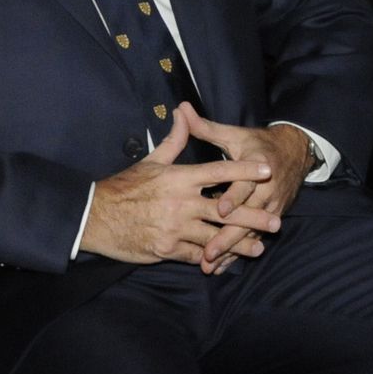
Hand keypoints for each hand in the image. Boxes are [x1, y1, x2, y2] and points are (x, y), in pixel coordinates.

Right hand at [81, 107, 281, 265]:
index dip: (245, 170)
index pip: (219, 171)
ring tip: (259, 247)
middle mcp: (181, 203)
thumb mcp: (151, 161)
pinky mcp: (167, 249)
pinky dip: (212, 258)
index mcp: (180, 178)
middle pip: (225, 210)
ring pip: (214, 237)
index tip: (267, 170)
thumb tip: (184, 112)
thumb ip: (174, 141)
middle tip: (276, 221)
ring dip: (238, 243)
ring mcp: (175, 228)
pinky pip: (196, 254)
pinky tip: (227, 260)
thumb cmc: (125, 187)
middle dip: (253, 217)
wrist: (96, 217)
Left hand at [182, 106, 315, 274]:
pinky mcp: (272, 216)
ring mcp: (272, 206)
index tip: (220, 209)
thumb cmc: (257, 144)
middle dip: (228, 236)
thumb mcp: (234, 134)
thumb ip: (205, 127)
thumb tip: (182, 109)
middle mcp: (267, 189)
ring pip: (251, 232)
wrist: (294, 153)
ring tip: (211, 264)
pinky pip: (255, 237)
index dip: (234, 197)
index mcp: (257, 166)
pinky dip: (239, 251)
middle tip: (208, 252)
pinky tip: (222, 265)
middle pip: (248, 216)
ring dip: (232, 249)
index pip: (245, 184)